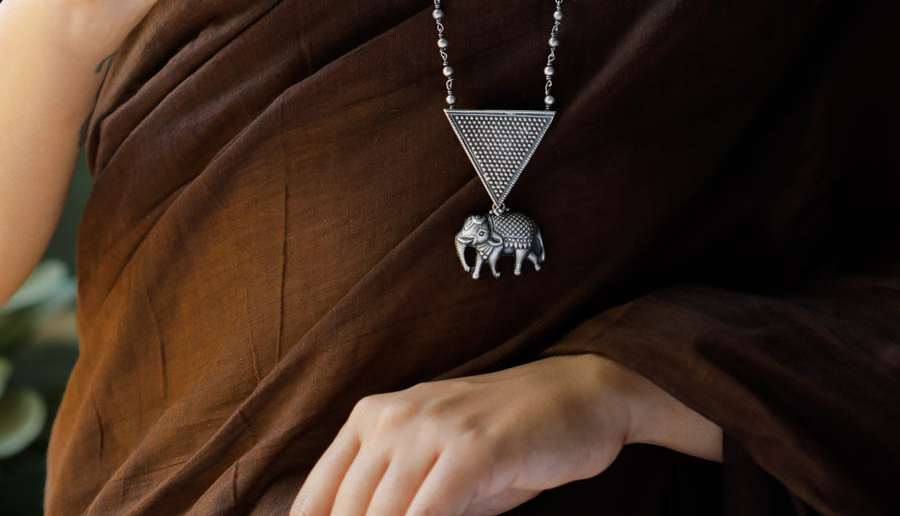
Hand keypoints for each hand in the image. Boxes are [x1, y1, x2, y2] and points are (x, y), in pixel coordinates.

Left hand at [290, 355, 722, 515]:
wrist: (582, 396)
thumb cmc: (506, 442)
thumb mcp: (436, 468)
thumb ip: (393, 502)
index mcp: (373, 417)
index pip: (317, 500)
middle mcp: (395, 416)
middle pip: (348, 512)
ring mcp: (435, 428)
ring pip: (382, 513)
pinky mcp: (474, 448)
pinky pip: (430, 512)